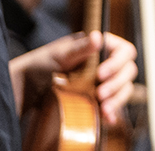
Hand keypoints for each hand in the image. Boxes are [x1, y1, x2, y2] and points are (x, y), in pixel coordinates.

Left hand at [10, 31, 138, 125]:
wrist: (27, 88)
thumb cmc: (41, 65)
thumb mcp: (58, 55)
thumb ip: (80, 48)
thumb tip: (98, 37)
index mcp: (99, 47)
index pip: (123, 51)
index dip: (118, 62)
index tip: (101, 74)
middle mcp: (104, 63)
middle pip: (128, 71)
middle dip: (117, 83)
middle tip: (100, 93)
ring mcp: (103, 82)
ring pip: (124, 89)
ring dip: (117, 99)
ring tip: (103, 108)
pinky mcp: (99, 99)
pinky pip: (113, 105)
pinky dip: (113, 112)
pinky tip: (107, 117)